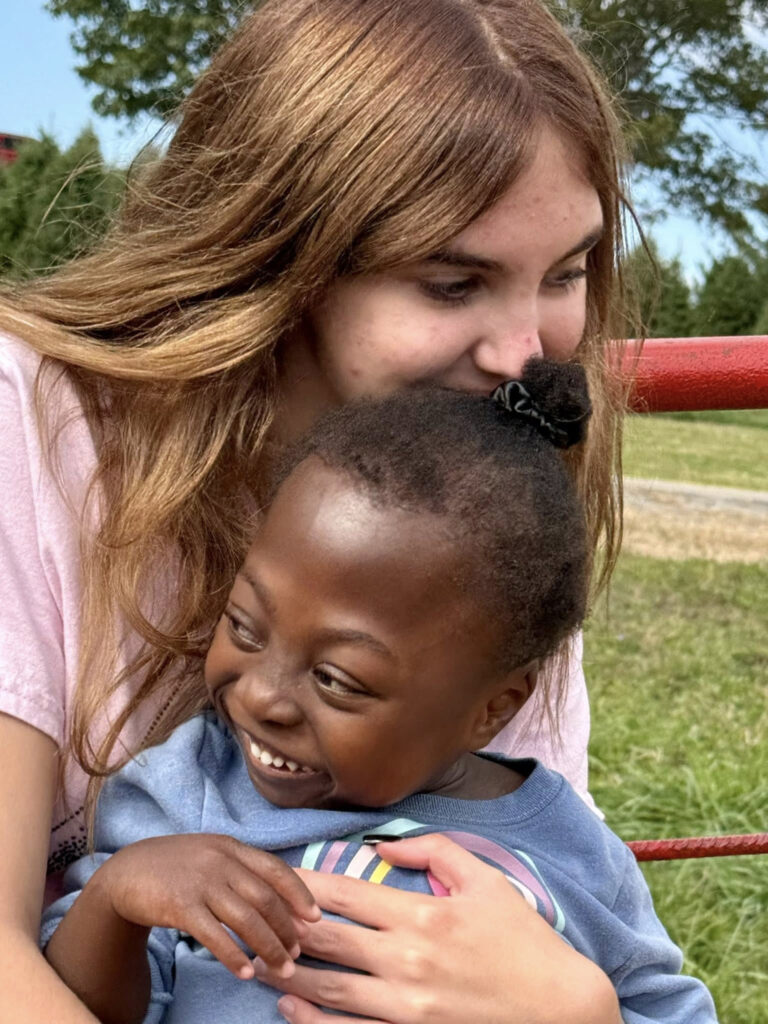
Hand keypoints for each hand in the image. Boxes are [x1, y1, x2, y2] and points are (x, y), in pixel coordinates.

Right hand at [94, 834, 320, 979]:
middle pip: (265, 898)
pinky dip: (234, 957)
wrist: (126, 873)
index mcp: (231, 847)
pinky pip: (215, 936)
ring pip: (246, 919)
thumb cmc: (175, 867)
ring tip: (282, 969)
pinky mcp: (181, 906)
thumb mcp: (211, 855)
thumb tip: (278, 897)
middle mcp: (220, 861)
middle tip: (299, 953)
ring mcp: (201, 883)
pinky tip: (246, 974)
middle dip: (287, 929)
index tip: (316, 918)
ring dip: (268, 948)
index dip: (299, 893)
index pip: (276, 869)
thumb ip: (240, 868)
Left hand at [252, 833, 619, 1023]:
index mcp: (422, 914)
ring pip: (328, 989)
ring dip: (288, 975)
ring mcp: (406, 1006)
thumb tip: (383, 846)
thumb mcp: (485, 880)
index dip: (304, 885)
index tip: (279, 878)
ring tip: (258, 963)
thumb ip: (434, 852)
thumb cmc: (522, 940)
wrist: (560, 1008)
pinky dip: (314, 1022)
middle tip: (255, 920)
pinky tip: (291, 1009)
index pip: (345, 894)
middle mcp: (407, 960)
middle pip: (327, 941)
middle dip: (284, 930)